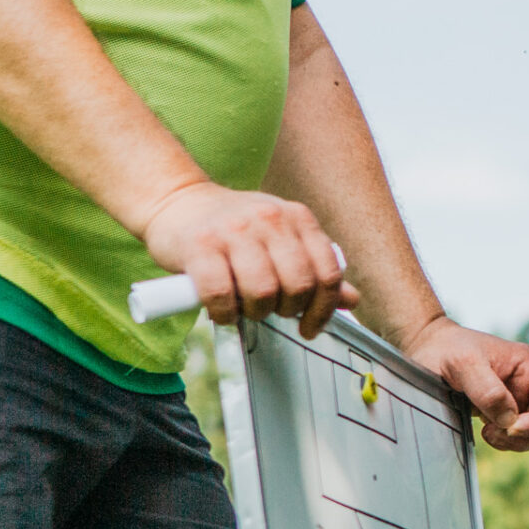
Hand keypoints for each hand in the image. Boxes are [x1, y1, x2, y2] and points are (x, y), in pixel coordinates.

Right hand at [140, 182, 357, 336]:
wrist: (176, 202)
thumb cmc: (234, 230)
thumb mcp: (282, 240)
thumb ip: (315, 267)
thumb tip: (351, 300)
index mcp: (297, 217)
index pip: (328, 273)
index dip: (324, 309)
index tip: (310, 326)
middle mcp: (269, 218)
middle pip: (298, 285)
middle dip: (287, 309)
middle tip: (270, 310)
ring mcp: (233, 229)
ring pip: (262, 291)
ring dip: (255, 311)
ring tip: (245, 306)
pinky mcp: (200, 245)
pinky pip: (221, 294)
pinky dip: (224, 312)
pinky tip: (222, 310)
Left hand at [399, 317, 528, 451]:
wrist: (427, 348)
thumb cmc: (446, 349)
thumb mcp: (464, 365)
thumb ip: (489, 391)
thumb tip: (510, 420)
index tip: (511, 429)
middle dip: (527, 435)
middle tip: (494, 434)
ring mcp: (519, 398)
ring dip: (515, 441)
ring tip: (487, 432)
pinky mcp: (505, 411)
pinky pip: (518, 434)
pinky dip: (505, 440)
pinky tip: (485, 430)